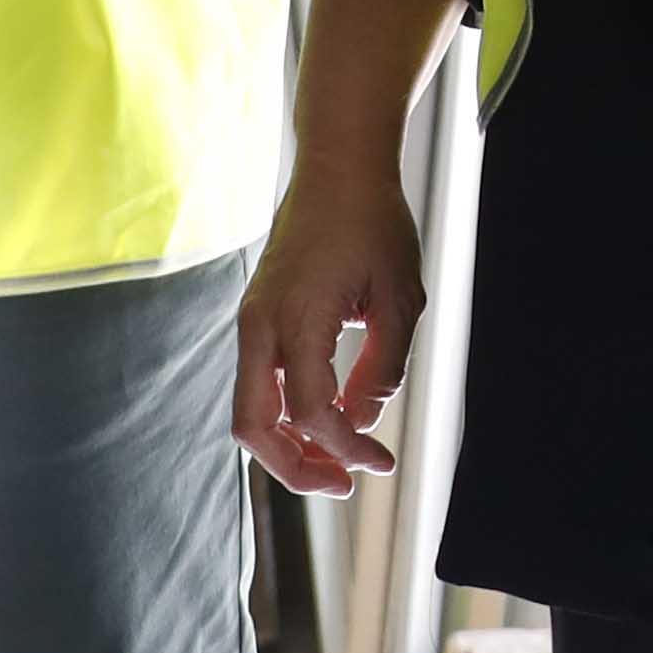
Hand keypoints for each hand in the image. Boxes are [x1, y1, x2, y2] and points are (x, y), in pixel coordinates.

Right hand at [234, 152, 431, 496]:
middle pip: (254, 427)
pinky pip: (261, 385)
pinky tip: (329, 421)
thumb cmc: (373, 222)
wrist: (337, 167)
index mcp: (296, 318)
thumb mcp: (400, 298)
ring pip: (251, 411)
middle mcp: (260, 325)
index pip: (311, 412)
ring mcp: (254, 322)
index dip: (347, 446)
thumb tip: (362, 419)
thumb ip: (384, 366)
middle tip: (344, 485)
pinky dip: (288, 414)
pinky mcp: (259, 318)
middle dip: (296, 468)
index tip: (382, 460)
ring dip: (289, 446)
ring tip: (338, 464)